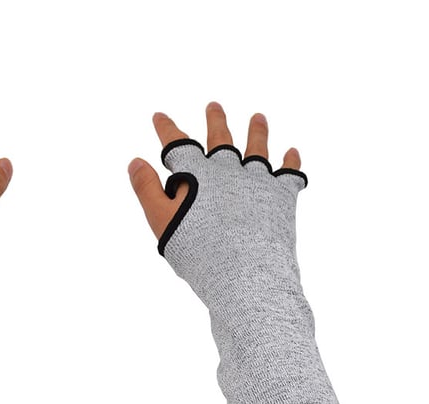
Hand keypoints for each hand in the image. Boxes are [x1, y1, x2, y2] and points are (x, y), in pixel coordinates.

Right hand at [126, 101, 308, 318]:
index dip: (166, 128)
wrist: (244, 273)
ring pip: (257, 148)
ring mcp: (258, 179)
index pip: (177, 143)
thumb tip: (135, 161)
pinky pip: (289, 172)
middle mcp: (228, 168)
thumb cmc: (198, 251)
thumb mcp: (161, 222)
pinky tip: (292, 152)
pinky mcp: (281, 196)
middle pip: (220, 138)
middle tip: (214, 106)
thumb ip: (147, 190)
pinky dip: (291, 160)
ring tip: (258, 118)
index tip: (160, 116)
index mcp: (197, 173)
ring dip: (257, 132)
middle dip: (215, 121)